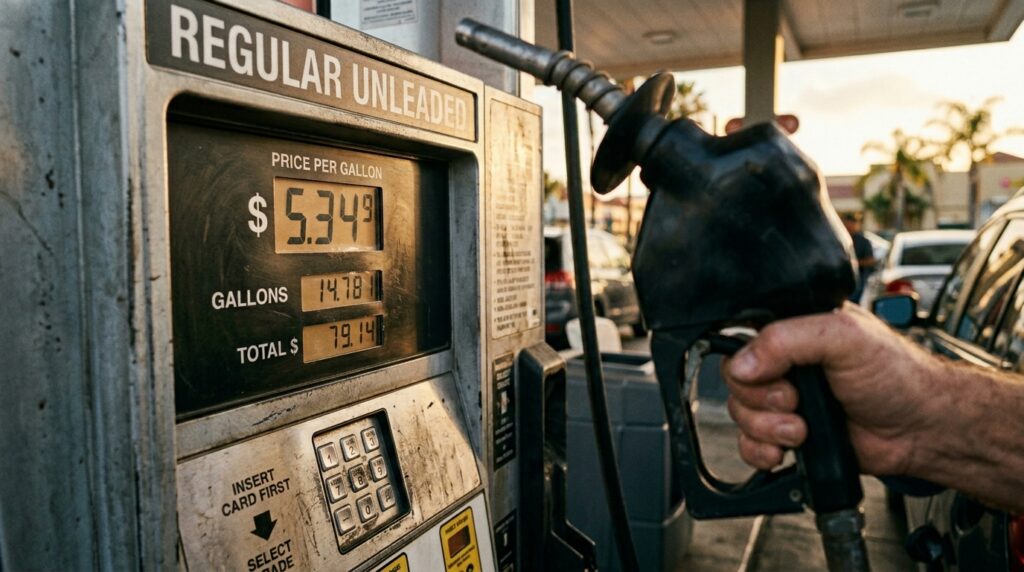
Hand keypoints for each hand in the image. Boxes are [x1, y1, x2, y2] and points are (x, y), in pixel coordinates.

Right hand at [722, 302, 941, 475]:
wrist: (921, 430)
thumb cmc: (898, 377)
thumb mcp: (844, 338)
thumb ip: (788, 339)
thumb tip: (743, 364)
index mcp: (794, 329)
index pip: (741, 339)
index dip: (749, 361)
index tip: (777, 373)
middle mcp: (785, 363)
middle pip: (736, 382)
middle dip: (763, 400)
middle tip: (797, 400)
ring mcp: (784, 400)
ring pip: (740, 415)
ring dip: (768, 428)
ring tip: (802, 428)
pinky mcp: (786, 434)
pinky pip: (748, 445)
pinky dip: (761, 451)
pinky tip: (787, 448)